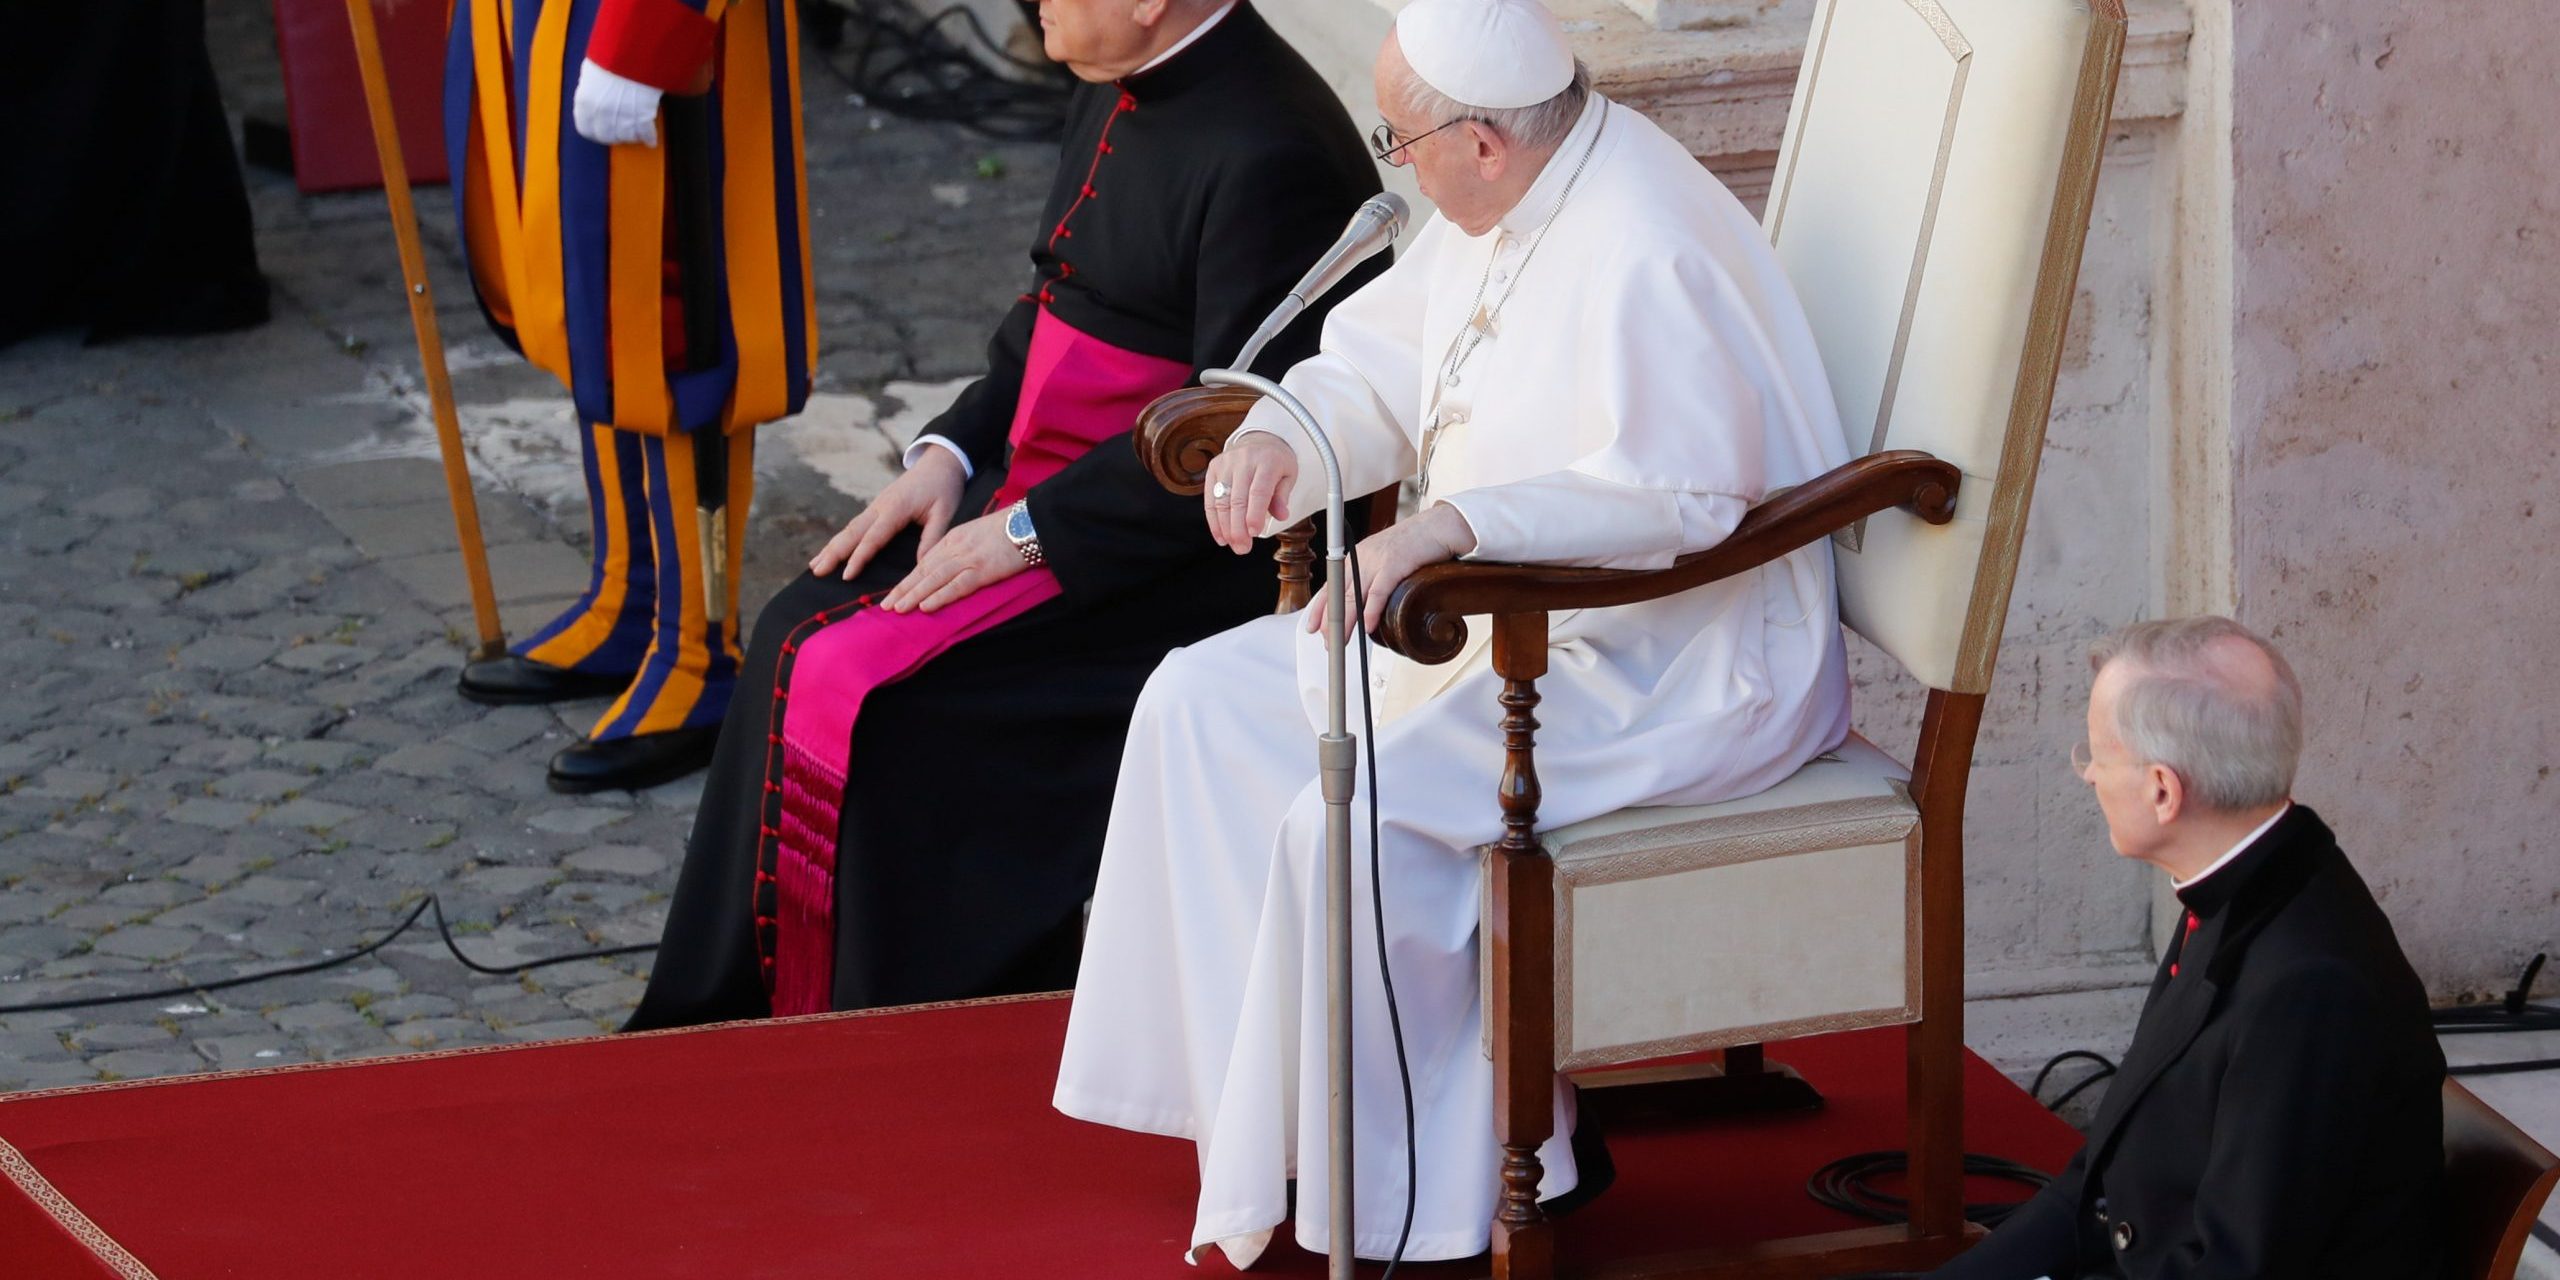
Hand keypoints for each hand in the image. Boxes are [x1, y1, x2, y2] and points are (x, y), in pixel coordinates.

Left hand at [572, 59, 661, 145]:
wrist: (633, 51)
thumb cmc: (611, 55)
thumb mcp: (592, 71)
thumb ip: (590, 90)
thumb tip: (594, 97)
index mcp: (585, 102)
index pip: (585, 129)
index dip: (593, 131)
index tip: (599, 130)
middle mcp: (601, 113)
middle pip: (606, 136)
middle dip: (612, 135)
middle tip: (618, 131)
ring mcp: (623, 117)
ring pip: (626, 137)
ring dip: (630, 136)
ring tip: (635, 131)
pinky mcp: (643, 117)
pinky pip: (646, 134)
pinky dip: (649, 137)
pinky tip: (650, 139)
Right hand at [811, 447, 966, 579]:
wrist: (939, 463)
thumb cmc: (943, 488)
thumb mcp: (945, 512)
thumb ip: (932, 538)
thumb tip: (921, 567)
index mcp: (895, 508)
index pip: (873, 537)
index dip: (858, 557)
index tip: (846, 575)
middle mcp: (879, 506)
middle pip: (852, 532)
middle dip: (833, 553)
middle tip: (817, 572)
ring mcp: (875, 506)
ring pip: (849, 528)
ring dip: (832, 547)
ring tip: (815, 565)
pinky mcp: (876, 507)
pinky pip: (855, 526)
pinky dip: (841, 540)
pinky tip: (831, 551)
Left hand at [880, 507, 1027, 613]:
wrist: (1030, 522)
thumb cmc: (1010, 530)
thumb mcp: (978, 534)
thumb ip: (962, 549)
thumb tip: (950, 569)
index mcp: (954, 538)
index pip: (925, 562)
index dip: (908, 580)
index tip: (895, 593)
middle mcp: (956, 548)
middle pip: (923, 571)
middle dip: (903, 589)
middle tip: (885, 606)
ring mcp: (969, 559)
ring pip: (934, 578)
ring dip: (913, 595)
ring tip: (897, 609)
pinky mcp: (983, 570)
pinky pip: (957, 586)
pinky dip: (939, 596)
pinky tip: (925, 606)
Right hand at [1202, 433, 1298, 553]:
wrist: (1259, 440)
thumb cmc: (1276, 463)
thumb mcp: (1288, 475)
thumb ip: (1282, 496)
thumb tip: (1281, 516)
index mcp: (1267, 460)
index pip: (1258, 490)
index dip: (1255, 513)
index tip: (1254, 533)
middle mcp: (1244, 459)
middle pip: (1237, 499)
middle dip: (1238, 528)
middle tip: (1243, 548)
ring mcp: (1225, 463)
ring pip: (1221, 501)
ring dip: (1225, 527)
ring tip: (1233, 545)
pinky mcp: (1213, 468)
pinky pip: (1210, 499)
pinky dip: (1214, 520)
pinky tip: (1221, 536)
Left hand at [1306, 504, 1478, 636]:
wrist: (1439, 526)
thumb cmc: (1417, 543)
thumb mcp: (1386, 559)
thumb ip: (1374, 578)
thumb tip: (1368, 605)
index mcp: (1358, 556)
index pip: (1331, 584)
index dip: (1319, 608)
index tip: (1312, 626)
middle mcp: (1363, 557)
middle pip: (1338, 594)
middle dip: (1330, 621)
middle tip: (1326, 641)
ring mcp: (1377, 560)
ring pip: (1353, 596)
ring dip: (1345, 622)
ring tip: (1340, 640)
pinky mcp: (1395, 564)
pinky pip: (1378, 592)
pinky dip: (1371, 611)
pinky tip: (1367, 627)